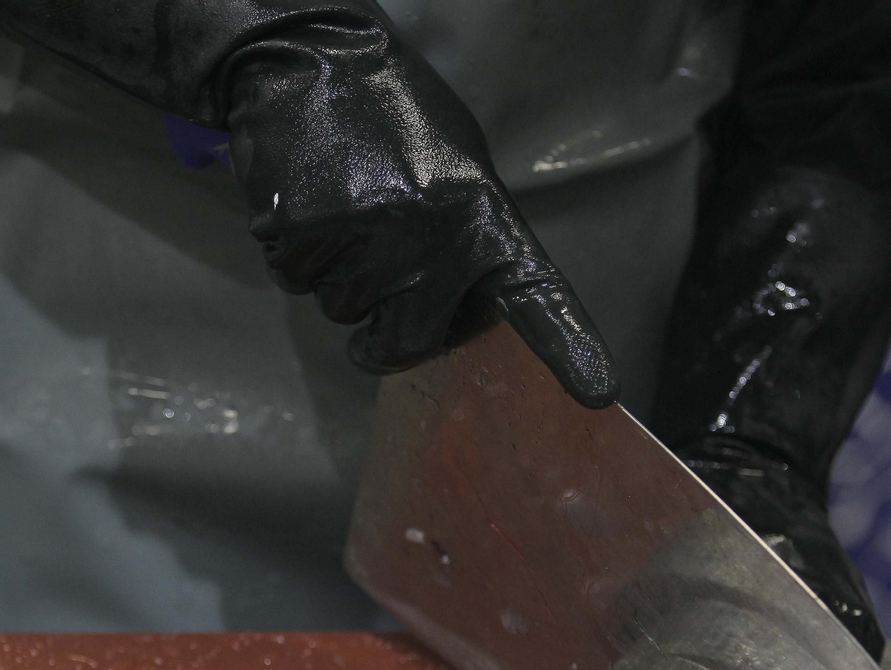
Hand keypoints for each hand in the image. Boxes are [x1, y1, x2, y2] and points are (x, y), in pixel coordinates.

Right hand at [225, 18, 617, 406]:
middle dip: (381, 327)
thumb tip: (453, 315)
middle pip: (405, 342)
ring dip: (333, 272)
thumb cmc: (389, 116)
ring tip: (340, 201)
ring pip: (341, 311)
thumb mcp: (456, 166)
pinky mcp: (307, 233)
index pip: (535, 293)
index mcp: (485, 214)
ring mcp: (370, 236)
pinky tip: (306, 197)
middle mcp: (435, 233)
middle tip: (373, 263)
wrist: (310, 55)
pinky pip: (294, 281)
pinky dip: (292, 251)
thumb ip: (466, 240)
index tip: (598, 394)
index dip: (567, 348)